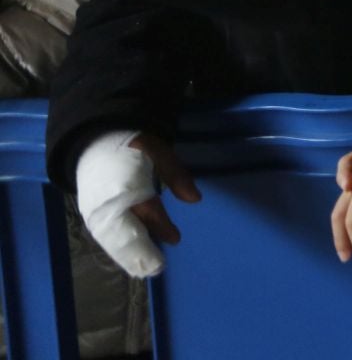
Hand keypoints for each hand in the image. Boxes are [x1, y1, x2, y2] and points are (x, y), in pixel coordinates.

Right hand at [77, 132, 200, 277]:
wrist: (94, 146)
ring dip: (129, 257)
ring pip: (113, 240)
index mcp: (127, 183)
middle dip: (142, 251)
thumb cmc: (133, 148)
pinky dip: (117, 252)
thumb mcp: (158, 151)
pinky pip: (104, 238)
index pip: (147, 209)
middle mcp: (108, 202)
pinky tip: (130, 262)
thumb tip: (195, 199)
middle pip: (126, 231)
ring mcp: (95, 212)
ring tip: (146, 271)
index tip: (175, 238)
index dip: (161, 226)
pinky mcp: (89, 218)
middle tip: (158, 268)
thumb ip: (175, 175)